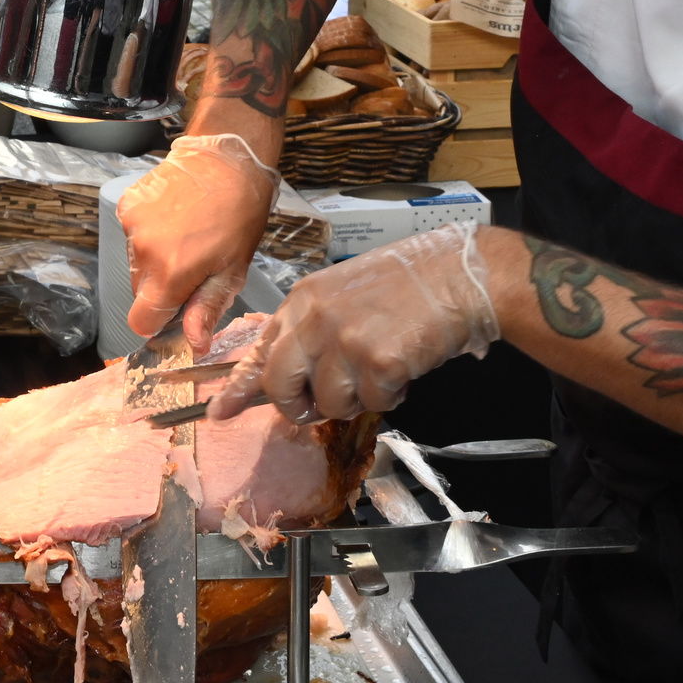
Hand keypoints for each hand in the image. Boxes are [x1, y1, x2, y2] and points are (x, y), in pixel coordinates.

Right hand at [115, 132, 280, 348]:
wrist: (228, 157)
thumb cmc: (240, 214)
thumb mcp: (233, 269)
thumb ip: (207, 309)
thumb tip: (194, 344)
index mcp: (170, 273)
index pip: (141, 321)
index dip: (158, 322)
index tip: (177, 308)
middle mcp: (142, 252)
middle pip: (140, 292)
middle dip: (162, 288)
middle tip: (193, 265)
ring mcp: (131, 225)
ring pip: (136, 263)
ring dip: (155, 259)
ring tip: (186, 236)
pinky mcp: (127, 204)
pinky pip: (132, 235)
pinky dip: (148, 234)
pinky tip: (173, 218)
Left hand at [207, 225, 503, 423]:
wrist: (460, 273)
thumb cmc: (408, 282)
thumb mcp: (344, 293)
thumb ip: (311, 328)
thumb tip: (282, 371)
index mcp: (304, 299)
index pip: (261, 348)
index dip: (240, 385)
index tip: (221, 409)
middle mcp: (316, 318)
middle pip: (279, 385)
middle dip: (298, 406)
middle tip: (321, 405)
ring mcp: (345, 340)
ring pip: (329, 404)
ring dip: (357, 400)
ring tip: (380, 370)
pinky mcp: (378, 362)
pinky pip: (373, 404)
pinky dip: (391, 397)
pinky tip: (404, 369)